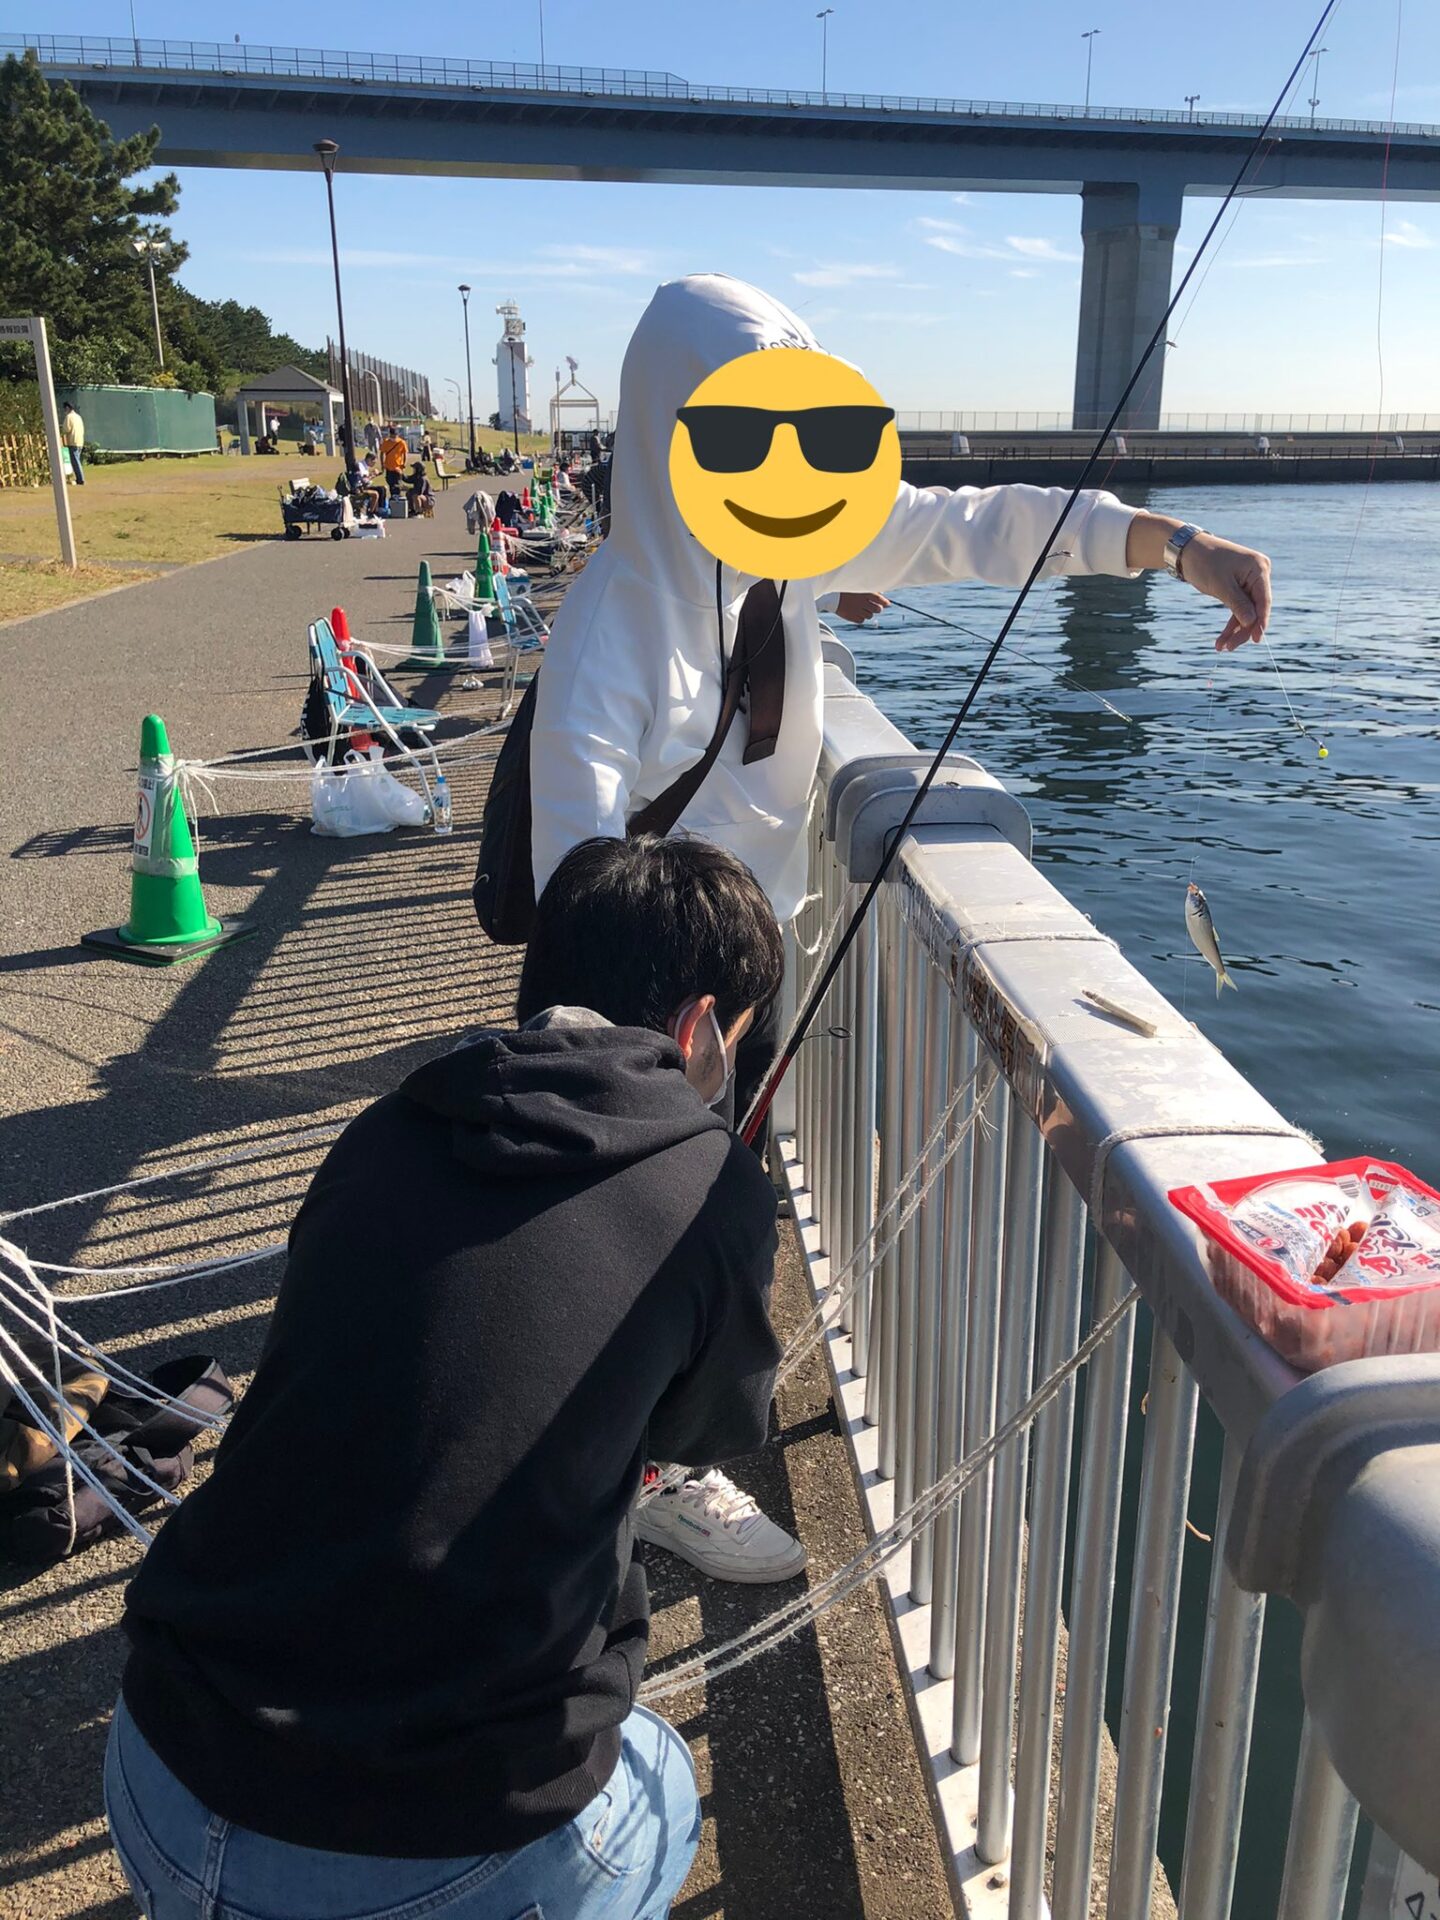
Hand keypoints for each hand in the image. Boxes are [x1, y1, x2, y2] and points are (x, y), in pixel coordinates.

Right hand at [832, 591, 890, 625]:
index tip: (887, 603)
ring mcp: (857, 611)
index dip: (885, 602)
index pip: (880, 599)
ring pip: (870, 616)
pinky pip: (862, 620)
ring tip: (862, 608)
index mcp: (864, 593)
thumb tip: (882, 594)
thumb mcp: (858, 587)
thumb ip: (870, 590)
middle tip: (874, 606)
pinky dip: (861, 617)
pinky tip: (857, 613)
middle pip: (878, 610)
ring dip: (869, 613)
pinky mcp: (852, 617)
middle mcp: (862, 602)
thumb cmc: (846, 590)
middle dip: (877, 608)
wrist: (830, 596)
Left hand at [1180, 532, 1272, 650]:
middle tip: (1229, 648)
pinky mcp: (1239, 588)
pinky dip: (1230, 623)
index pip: (1264, 599)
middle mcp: (1258, 574)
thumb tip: (1252, 623)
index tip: (1256, 639)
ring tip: (1221, 647)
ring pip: (1246, 612)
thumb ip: (1238, 604)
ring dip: (1234, 630)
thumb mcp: (1221, 585)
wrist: (1188, 550)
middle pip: (1255, 608)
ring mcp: (1249, 581)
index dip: (1261, 621)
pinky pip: (1238, 608)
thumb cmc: (1204, 562)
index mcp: (1259, 568)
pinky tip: (1222, 639)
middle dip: (1243, 629)